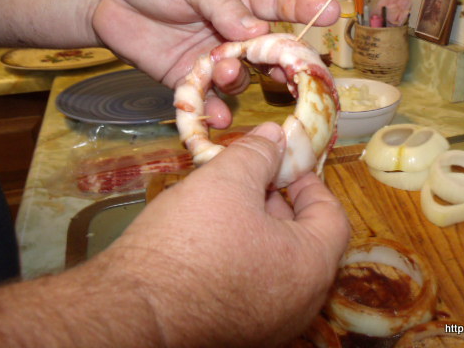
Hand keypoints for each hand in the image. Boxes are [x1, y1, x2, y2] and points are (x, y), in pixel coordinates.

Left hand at [93, 0, 339, 127]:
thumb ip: (223, 4)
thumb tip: (256, 33)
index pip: (279, 2)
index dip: (306, 8)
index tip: (332, 15)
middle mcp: (229, 30)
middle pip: (267, 50)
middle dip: (284, 62)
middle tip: (295, 74)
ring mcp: (209, 57)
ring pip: (240, 77)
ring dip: (238, 79)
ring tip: (223, 71)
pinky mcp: (186, 79)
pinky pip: (209, 100)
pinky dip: (215, 111)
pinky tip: (215, 118)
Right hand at [103, 122, 350, 346]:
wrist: (130, 312)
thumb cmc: (189, 244)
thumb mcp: (226, 182)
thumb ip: (258, 153)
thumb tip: (275, 135)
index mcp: (310, 267)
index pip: (332, 217)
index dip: (310, 183)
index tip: (285, 166)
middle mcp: (299, 304)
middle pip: (304, 242)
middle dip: (279, 204)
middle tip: (250, 180)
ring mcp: (269, 325)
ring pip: (276, 265)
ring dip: (258, 230)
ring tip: (223, 206)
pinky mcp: (239, 335)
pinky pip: (253, 288)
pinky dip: (242, 259)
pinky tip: (208, 241)